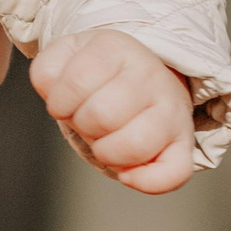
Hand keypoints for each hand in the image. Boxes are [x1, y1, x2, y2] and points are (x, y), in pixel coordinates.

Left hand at [30, 30, 195, 193]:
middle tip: (88, 119)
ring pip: (132, 146)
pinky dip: (146, 182)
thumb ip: (46, 72)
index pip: (75, 83)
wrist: (142, 74)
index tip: (66, 101)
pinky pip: (174, 173)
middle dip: (82, 126)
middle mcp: (150, 75)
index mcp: (116, 48)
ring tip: (105, 139)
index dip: (59, 102)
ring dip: (106, 153)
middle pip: (101, 117)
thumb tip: (55, 98)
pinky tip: (127, 173)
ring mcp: (172, 110)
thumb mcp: (64, 56)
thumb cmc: (98, 73)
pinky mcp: (184, 144)